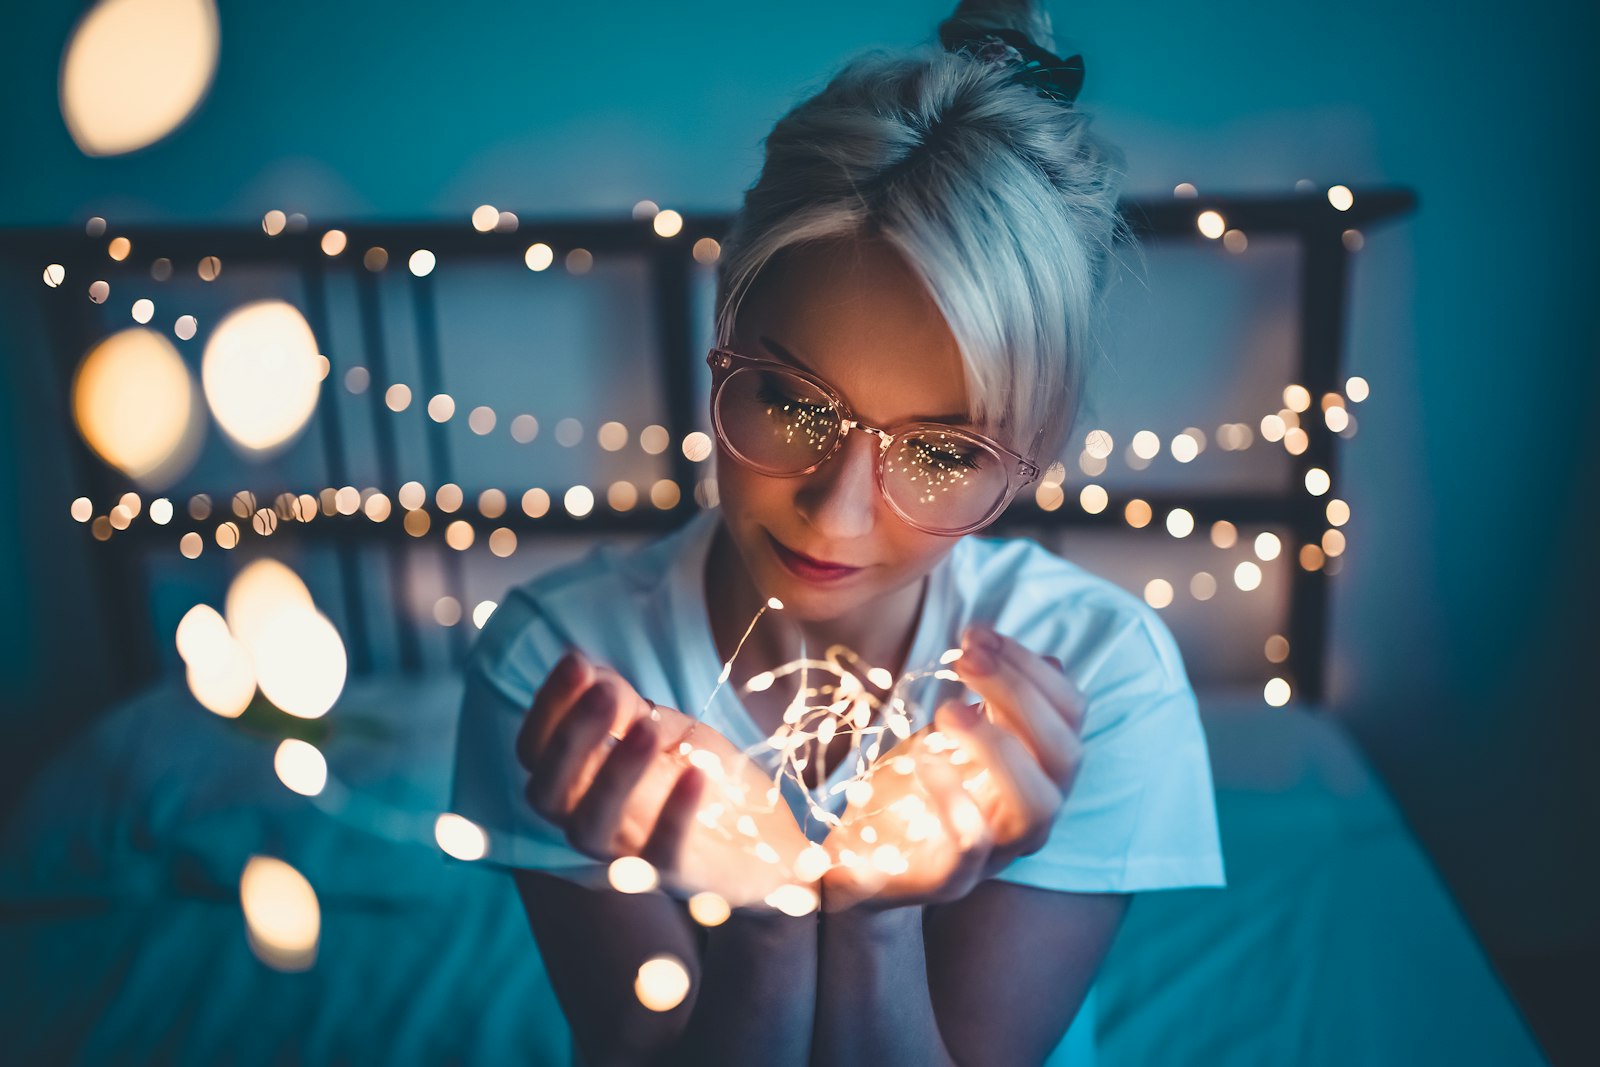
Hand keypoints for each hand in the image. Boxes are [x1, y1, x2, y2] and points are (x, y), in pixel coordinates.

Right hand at [517, 648, 814, 907]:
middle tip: (605, 693)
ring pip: (591, 825)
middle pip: (547, 792)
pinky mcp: (673, 872)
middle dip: (571, 738)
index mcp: (577, 782)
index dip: (548, 707)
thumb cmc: (697, 775)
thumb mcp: (665, 730)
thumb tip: (588, 668)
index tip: (574, 663)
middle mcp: (587, 820)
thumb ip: (626, 707)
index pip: (535, 749)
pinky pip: (662, 852)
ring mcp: (626, 852)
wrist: (760, 838)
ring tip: (646, 728)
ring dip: (614, 774)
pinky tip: (695, 773)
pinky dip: (675, 813)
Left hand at [819, 624, 1084, 910]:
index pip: (1072, 715)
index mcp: (1038, 772)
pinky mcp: (950, 880)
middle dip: (1020, 693)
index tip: (978, 633)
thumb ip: (999, 702)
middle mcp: (1030, 814)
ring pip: (1038, 807)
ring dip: (999, 746)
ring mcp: (996, 853)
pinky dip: (954, 797)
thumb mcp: (957, 736)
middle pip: (1065, 755)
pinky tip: (924, 757)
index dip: (1033, 668)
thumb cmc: (912, 788)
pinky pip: (972, 847)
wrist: (856, 859)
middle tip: (964, 655)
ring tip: (948, 709)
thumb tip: (1053, 658)